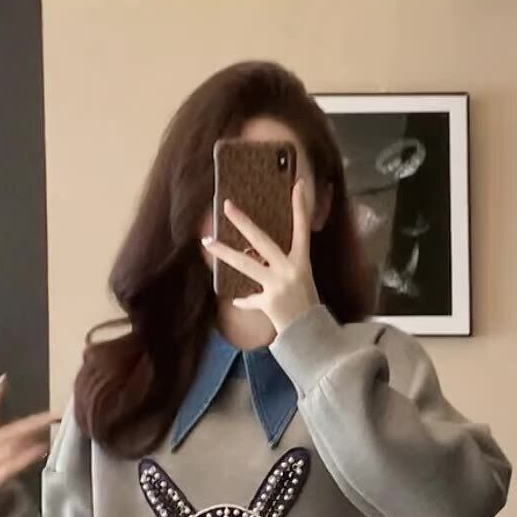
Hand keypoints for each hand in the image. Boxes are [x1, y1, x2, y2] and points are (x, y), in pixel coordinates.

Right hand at [0, 376, 58, 490]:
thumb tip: (2, 384)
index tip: (3, 382)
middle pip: (5, 434)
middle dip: (31, 423)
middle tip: (53, 415)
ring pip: (9, 449)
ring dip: (32, 438)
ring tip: (50, 428)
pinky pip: (11, 468)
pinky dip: (27, 456)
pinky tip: (41, 449)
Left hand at [204, 179, 319, 336]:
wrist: (310, 332)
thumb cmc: (306, 301)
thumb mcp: (302, 277)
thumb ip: (284, 263)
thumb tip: (260, 253)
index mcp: (301, 261)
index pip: (302, 228)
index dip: (300, 207)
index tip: (297, 184)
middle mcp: (289, 269)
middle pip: (261, 241)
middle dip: (243, 223)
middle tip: (227, 206)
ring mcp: (277, 285)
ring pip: (245, 265)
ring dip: (225, 253)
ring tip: (207, 242)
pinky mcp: (268, 302)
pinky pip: (250, 299)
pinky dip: (245, 301)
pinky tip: (236, 300)